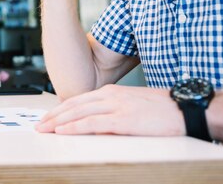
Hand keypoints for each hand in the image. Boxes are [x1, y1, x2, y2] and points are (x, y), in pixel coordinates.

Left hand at [36, 85, 185, 136]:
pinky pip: (92, 123)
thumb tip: (96, 119)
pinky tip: (63, 131)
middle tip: (38, 124)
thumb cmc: (161, 108)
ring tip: (44, 129)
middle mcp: (109, 96)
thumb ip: (112, 108)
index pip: (77, 100)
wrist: (183, 108)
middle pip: (73, 105)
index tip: (47, 117)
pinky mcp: (123, 120)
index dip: (59, 109)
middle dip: (53, 116)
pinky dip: (75, 127)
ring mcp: (115, 107)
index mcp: (110, 91)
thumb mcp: (130, 103)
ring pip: (78, 113)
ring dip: (58, 122)